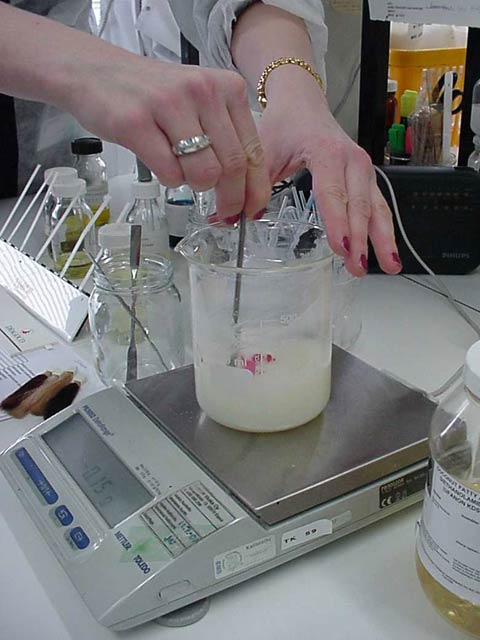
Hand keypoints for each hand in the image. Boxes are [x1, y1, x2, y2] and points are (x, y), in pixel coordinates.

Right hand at [65, 52, 270, 219]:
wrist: (94, 71)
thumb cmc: (150, 93)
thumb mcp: (198, 103)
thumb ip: (225, 136)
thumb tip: (246, 186)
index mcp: (226, 87)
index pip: (253, 150)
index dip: (256, 189)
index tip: (253, 210)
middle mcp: (203, 91)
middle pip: (233, 165)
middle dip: (230, 199)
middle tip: (224, 213)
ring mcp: (169, 105)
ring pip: (205, 172)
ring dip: (196, 186)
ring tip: (183, 173)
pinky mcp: (138, 122)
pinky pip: (170, 173)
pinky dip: (170, 180)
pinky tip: (162, 165)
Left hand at [257, 68, 400, 276]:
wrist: (302, 102)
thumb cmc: (284, 125)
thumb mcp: (262, 149)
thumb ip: (249, 184)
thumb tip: (229, 218)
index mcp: (326, 151)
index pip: (332, 193)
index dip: (337, 222)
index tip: (341, 247)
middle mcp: (351, 159)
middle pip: (359, 204)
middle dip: (362, 239)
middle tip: (358, 267)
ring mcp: (363, 168)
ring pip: (376, 206)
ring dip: (382, 237)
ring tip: (390, 266)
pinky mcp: (366, 177)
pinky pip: (377, 205)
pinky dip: (382, 228)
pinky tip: (386, 252)